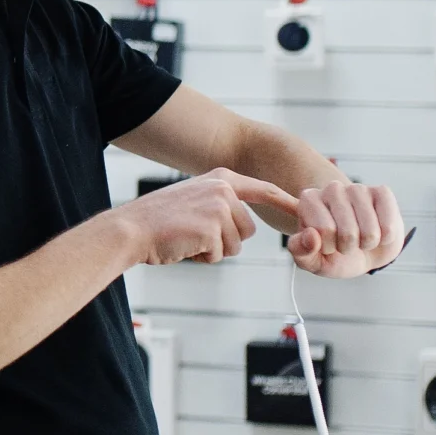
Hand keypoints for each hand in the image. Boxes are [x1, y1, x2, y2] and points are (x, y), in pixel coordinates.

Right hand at [118, 169, 300, 265]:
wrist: (131, 229)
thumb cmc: (158, 220)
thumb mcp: (194, 197)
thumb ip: (220, 202)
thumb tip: (243, 224)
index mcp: (220, 178)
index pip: (264, 189)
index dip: (286, 202)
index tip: (304, 211)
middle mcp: (223, 188)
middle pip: (248, 228)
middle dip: (227, 240)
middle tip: (195, 234)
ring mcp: (219, 208)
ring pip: (236, 244)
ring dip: (214, 249)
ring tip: (188, 238)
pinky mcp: (213, 228)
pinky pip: (221, 254)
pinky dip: (203, 257)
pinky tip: (184, 245)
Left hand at [285, 179, 407, 276]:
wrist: (363, 253)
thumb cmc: (334, 255)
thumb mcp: (312, 261)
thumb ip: (300, 251)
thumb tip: (311, 236)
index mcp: (309, 200)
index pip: (323, 231)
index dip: (329, 247)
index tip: (327, 244)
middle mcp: (332, 189)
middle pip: (347, 232)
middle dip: (348, 247)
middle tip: (345, 243)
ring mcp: (357, 188)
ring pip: (370, 231)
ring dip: (367, 243)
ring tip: (361, 238)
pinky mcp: (382, 192)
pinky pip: (389, 226)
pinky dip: (386, 238)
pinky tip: (378, 231)